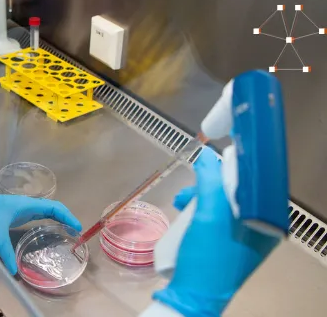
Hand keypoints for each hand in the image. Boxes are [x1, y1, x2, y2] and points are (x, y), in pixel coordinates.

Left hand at [0, 187, 81, 274]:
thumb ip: (4, 252)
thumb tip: (14, 270)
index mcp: (26, 205)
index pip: (53, 207)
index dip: (67, 216)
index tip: (77, 228)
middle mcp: (26, 205)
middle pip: (52, 209)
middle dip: (66, 219)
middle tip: (75, 234)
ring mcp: (21, 209)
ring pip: (45, 212)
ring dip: (57, 220)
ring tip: (66, 233)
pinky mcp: (15, 214)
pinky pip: (37, 216)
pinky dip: (46, 222)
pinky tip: (47, 233)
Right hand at [152, 151, 281, 316]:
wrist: (193, 294)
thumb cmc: (209, 255)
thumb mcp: (210, 212)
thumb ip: (210, 179)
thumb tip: (205, 154)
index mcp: (268, 222)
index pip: (255, 184)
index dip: (232, 169)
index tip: (211, 162)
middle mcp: (259, 229)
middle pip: (235, 193)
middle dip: (208, 186)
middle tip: (188, 191)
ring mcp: (243, 239)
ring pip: (221, 204)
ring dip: (200, 199)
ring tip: (180, 203)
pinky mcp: (226, 246)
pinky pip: (215, 219)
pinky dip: (199, 212)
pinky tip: (185, 214)